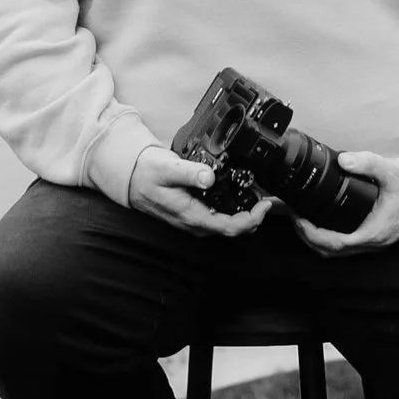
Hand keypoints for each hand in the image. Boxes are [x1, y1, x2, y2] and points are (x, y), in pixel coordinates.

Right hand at [125, 145, 275, 239]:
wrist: (131, 178)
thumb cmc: (147, 173)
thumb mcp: (167, 168)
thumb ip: (189, 173)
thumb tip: (209, 177)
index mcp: (191, 214)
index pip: (228, 228)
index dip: (251, 220)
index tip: (264, 206)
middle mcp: (194, 222)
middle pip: (231, 230)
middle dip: (253, 219)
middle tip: (267, 201)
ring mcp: (194, 220)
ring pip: (226, 227)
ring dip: (245, 217)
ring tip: (259, 199)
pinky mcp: (193, 214)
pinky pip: (218, 219)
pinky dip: (234, 212)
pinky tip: (240, 198)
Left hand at [293, 150, 398, 256]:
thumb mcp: (391, 171)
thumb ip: (367, 163)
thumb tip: (344, 159)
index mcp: (374, 232)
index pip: (336, 244)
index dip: (313, 234)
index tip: (298, 218)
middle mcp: (371, 243)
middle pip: (329, 251)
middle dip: (307, 236)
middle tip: (293, 215)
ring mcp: (370, 244)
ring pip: (335, 251)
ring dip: (314, 238)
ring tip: (300, 217)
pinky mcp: (369, 239)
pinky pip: (342, 245)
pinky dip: (325, 237)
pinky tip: (317, 221)